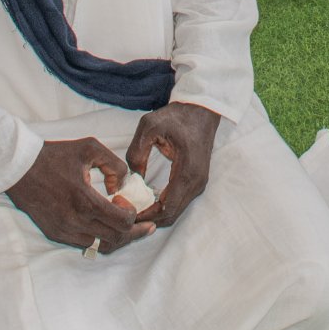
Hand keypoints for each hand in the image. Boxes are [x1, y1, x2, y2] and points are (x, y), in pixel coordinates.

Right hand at [5, 137, 148, 252]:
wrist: (19, 168)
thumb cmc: (55, 155)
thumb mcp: (90, 148)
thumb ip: (115, 165)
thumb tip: (121, 185)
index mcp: (86, 200)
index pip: (123, 222)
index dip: (133, 214)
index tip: (124, 200)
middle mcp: (75, 221)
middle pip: (116, 238)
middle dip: (133, 230)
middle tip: (141, 221)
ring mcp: (64, 230)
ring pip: (101, 245)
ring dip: (115, 235)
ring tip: (121, 224)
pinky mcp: (55, 234)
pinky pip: (84, 244)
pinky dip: (97, 236)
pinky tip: (101, 223)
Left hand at [125, 102, 219, 227]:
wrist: (202, 111)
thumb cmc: (176, 116)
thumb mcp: (149, 125)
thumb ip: (137, 151)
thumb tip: (132, 177)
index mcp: (187, 170)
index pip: (167, 207)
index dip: (146, 215)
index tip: (127, 213)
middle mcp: (196, 182)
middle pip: (171, 214)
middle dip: (148, 219)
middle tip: (126, 214)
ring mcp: (199, 183)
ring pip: (176, 211)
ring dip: (155, 214)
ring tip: (134, 208)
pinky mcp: (197, 182)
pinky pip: (179, 202)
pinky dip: (163, 206)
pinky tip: (147, 200)